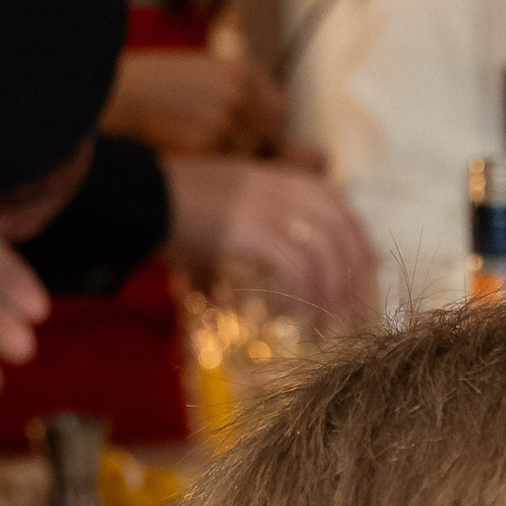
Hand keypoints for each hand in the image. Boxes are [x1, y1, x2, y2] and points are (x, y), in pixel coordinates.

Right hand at [106, 45, 292, 156]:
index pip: (279, 110)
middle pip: (272, 136)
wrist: (120, 96)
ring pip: (252, 155)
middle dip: (256, 149)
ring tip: (201, 150)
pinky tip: (191, 155)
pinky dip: (214, 169)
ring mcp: (228, 117)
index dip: (268, 130)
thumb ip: (243, 96)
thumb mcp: (205, 77)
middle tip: (224, 151)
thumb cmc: (158, 91)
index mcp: (243, 69)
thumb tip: (285, 138)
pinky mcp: (212, 142)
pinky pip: (229, 168)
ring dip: (234, 162)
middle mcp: (241, 91)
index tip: (253, 139)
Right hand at [163, 155, 376, 325]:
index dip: (359, 246)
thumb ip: (259, 226)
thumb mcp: (229, 206)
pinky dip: (298, 300)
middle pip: (344, 234)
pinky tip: (284, 318)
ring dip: (327, 298)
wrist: (143, 196)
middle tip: (346, 314)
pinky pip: (298, 271)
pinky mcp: (258, 229)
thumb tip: (279, 264)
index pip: (342, 208)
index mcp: (284, 177)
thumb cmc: (177, 206)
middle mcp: (286, 187)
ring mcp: (273, 205)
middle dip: (351, 278)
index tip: (363, 278)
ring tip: (317, 327)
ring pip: (326, 256)